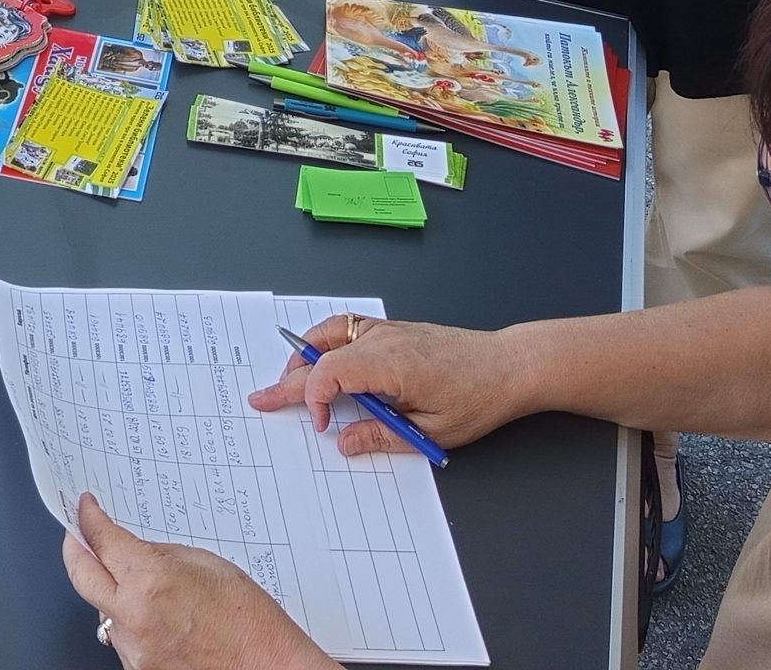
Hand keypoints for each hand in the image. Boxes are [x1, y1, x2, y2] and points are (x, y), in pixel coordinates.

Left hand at [60, 495, 326, 669]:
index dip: (88, 518)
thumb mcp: (209, 566)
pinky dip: (130, 623)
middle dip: (75, 549)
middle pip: (80, 574)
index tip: (85, 508)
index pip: (101, 539)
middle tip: (78, 535)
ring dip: (109, 592)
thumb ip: (162, 555)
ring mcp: (132, 651)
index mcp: (150, 581)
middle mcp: (133, 618)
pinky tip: (157, 619)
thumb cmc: (252, 625)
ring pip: (101, 610)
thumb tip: (134, 550)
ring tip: (139, 585)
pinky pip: (121, 639)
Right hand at [246, 313, 522, 457]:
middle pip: (322, 355)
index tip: (324, 427)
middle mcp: (384, 340)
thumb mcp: (433, 430)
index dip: (316, 401)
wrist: (508, 365)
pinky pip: (346, 328)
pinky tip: (322, 359)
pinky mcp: (393, 330)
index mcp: (392, 363)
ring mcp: (387, 330)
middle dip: (290, 380)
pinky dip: (325, 342)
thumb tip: (344, 442)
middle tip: (262, 398)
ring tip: (289, 379)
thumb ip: (383, 436)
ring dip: (305, 356)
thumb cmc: (479, 396)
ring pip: (329, 333)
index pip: (332, 373)